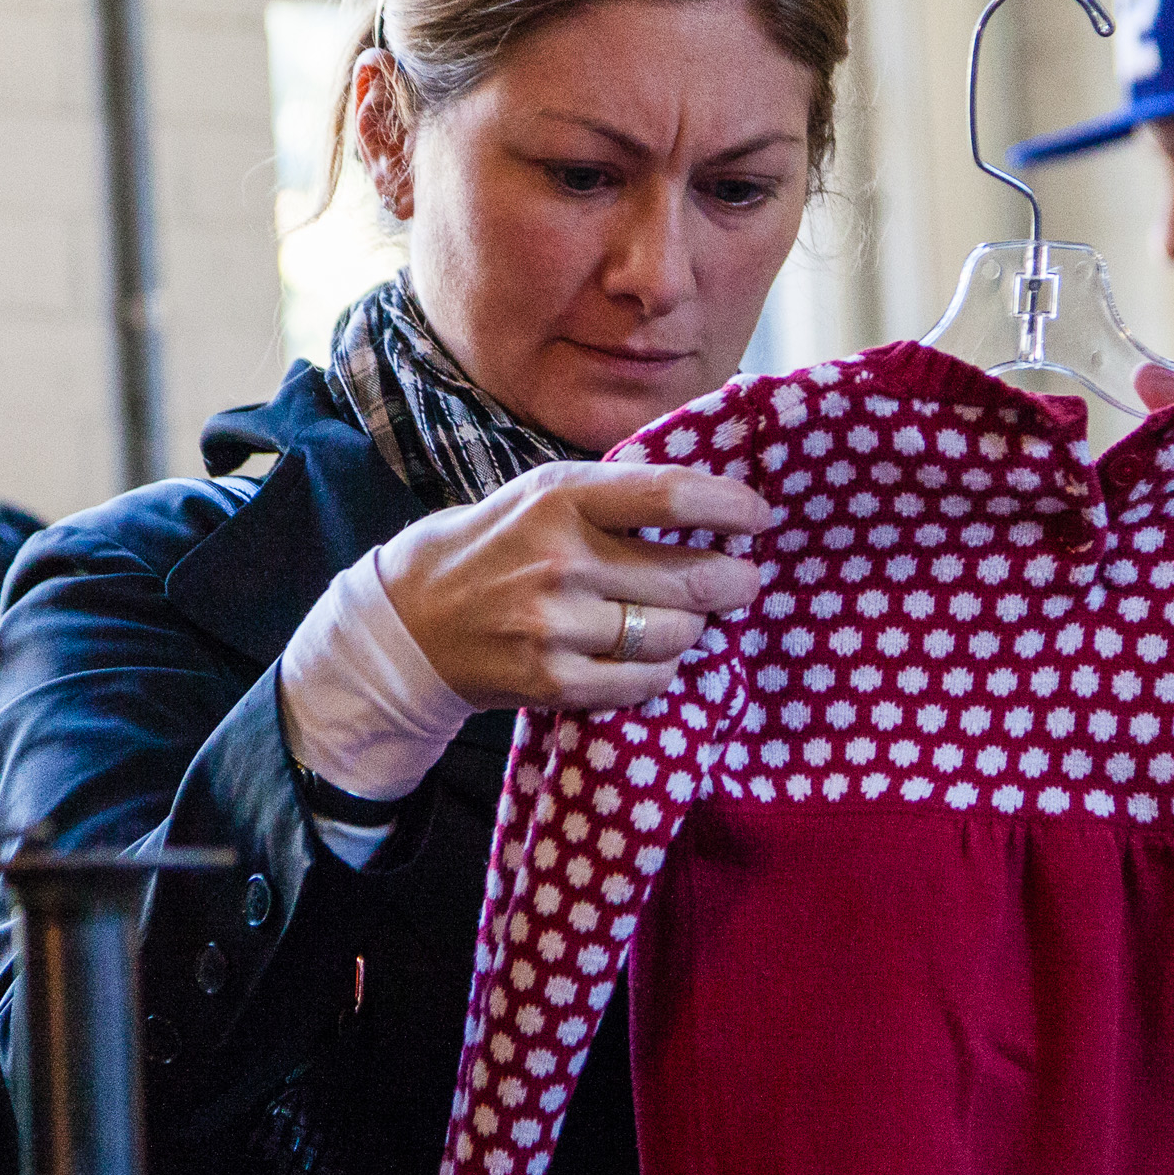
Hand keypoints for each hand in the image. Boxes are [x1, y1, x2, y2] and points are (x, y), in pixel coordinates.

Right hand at [372, 461, 775, 712]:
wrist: (413, 620)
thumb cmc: (495, 546)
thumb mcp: (542, 494)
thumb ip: (617, 494)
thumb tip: (712, 500)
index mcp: (561, 497)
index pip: (671, 495)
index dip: (731, 507)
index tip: (760, 517)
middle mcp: (562, 559)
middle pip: (690, 577)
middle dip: (733, 581)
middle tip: (743, 581)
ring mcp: (556, 625)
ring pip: (675, 634)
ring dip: (692, 629)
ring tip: (682, 618)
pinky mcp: (552, 680)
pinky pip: (645, 680)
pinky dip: (660, 670)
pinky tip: (650, 656)